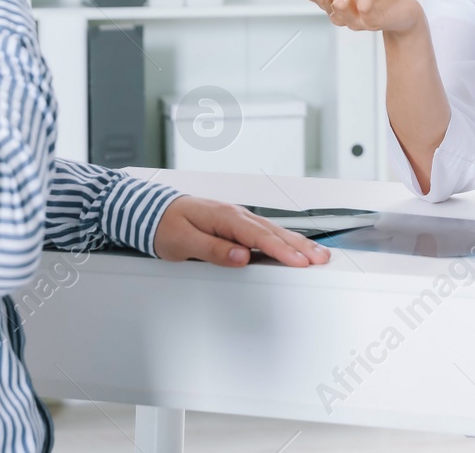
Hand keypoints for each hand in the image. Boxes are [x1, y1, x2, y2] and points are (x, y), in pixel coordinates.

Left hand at [152, 195, 331, 266]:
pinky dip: (284, 240)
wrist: (153, 211)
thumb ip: (213, 250)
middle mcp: (236, 215)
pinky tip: (295, 248)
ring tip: (318, 255)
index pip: (260, 237)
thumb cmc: (166, 225)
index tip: (300, 262)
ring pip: (274, 231)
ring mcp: (238, 219)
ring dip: (297, 243)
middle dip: (300, 246)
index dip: (282, 251)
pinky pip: (266, 232)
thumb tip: (241, 257)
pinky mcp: (237, 225)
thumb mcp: (184, 243)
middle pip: (274, 232)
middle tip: (322, 259)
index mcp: (225, 217)